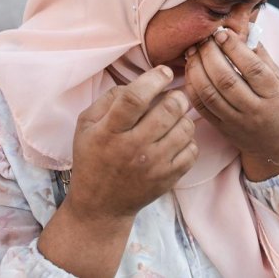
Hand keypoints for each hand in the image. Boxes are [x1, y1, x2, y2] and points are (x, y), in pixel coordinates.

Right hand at [66, 66, 197, 220]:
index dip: (154, 79)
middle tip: (174, 96)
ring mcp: (153, 165)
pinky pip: (192, 150)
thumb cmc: (93, 159)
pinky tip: (175, 140)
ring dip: (183, 117)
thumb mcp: (86, 125)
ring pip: (185, 128)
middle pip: (169, 110)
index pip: (135, 98)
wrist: (101, 205)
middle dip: (177, 96)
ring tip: (174, 119)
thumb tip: (139, 83)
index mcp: (109, 132)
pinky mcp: (168, 178)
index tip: (164, 72)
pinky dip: (188, 140)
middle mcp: (133, 148)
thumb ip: (109, 99)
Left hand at [183, 28, 278, 180]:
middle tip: (204, 39)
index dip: (233, 47)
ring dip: (197, 68)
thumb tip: (244, 29)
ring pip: (209, 93)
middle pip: (226, 79)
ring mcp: (236, 121)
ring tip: (194, 51)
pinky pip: (201, 106)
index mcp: (274, 95)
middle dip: (210, 54)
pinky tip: (191, 71)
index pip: (252, 68)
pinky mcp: (221, 129)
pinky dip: (192, 86)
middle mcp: (255, 109)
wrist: (275, 148)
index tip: (221, 33)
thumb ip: (262, 57)